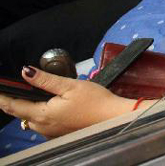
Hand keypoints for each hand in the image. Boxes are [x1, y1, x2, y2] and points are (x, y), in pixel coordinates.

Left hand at [0, 67, 136, 138]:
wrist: (113, 118)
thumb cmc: (95, 101)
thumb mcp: (70, 85)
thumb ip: (45, 79)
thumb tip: (25, 71)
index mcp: (42, 114)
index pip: (13, 106)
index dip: (2, 97)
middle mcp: (42, 127)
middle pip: (20, 113)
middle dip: (13, 102)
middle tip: (11, 89)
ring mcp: (51, 132)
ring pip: (31, 119)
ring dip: (27, 108)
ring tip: (29, 95)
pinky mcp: (60, 133)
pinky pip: (43, 124)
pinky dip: (40, 114)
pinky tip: (48, 105)